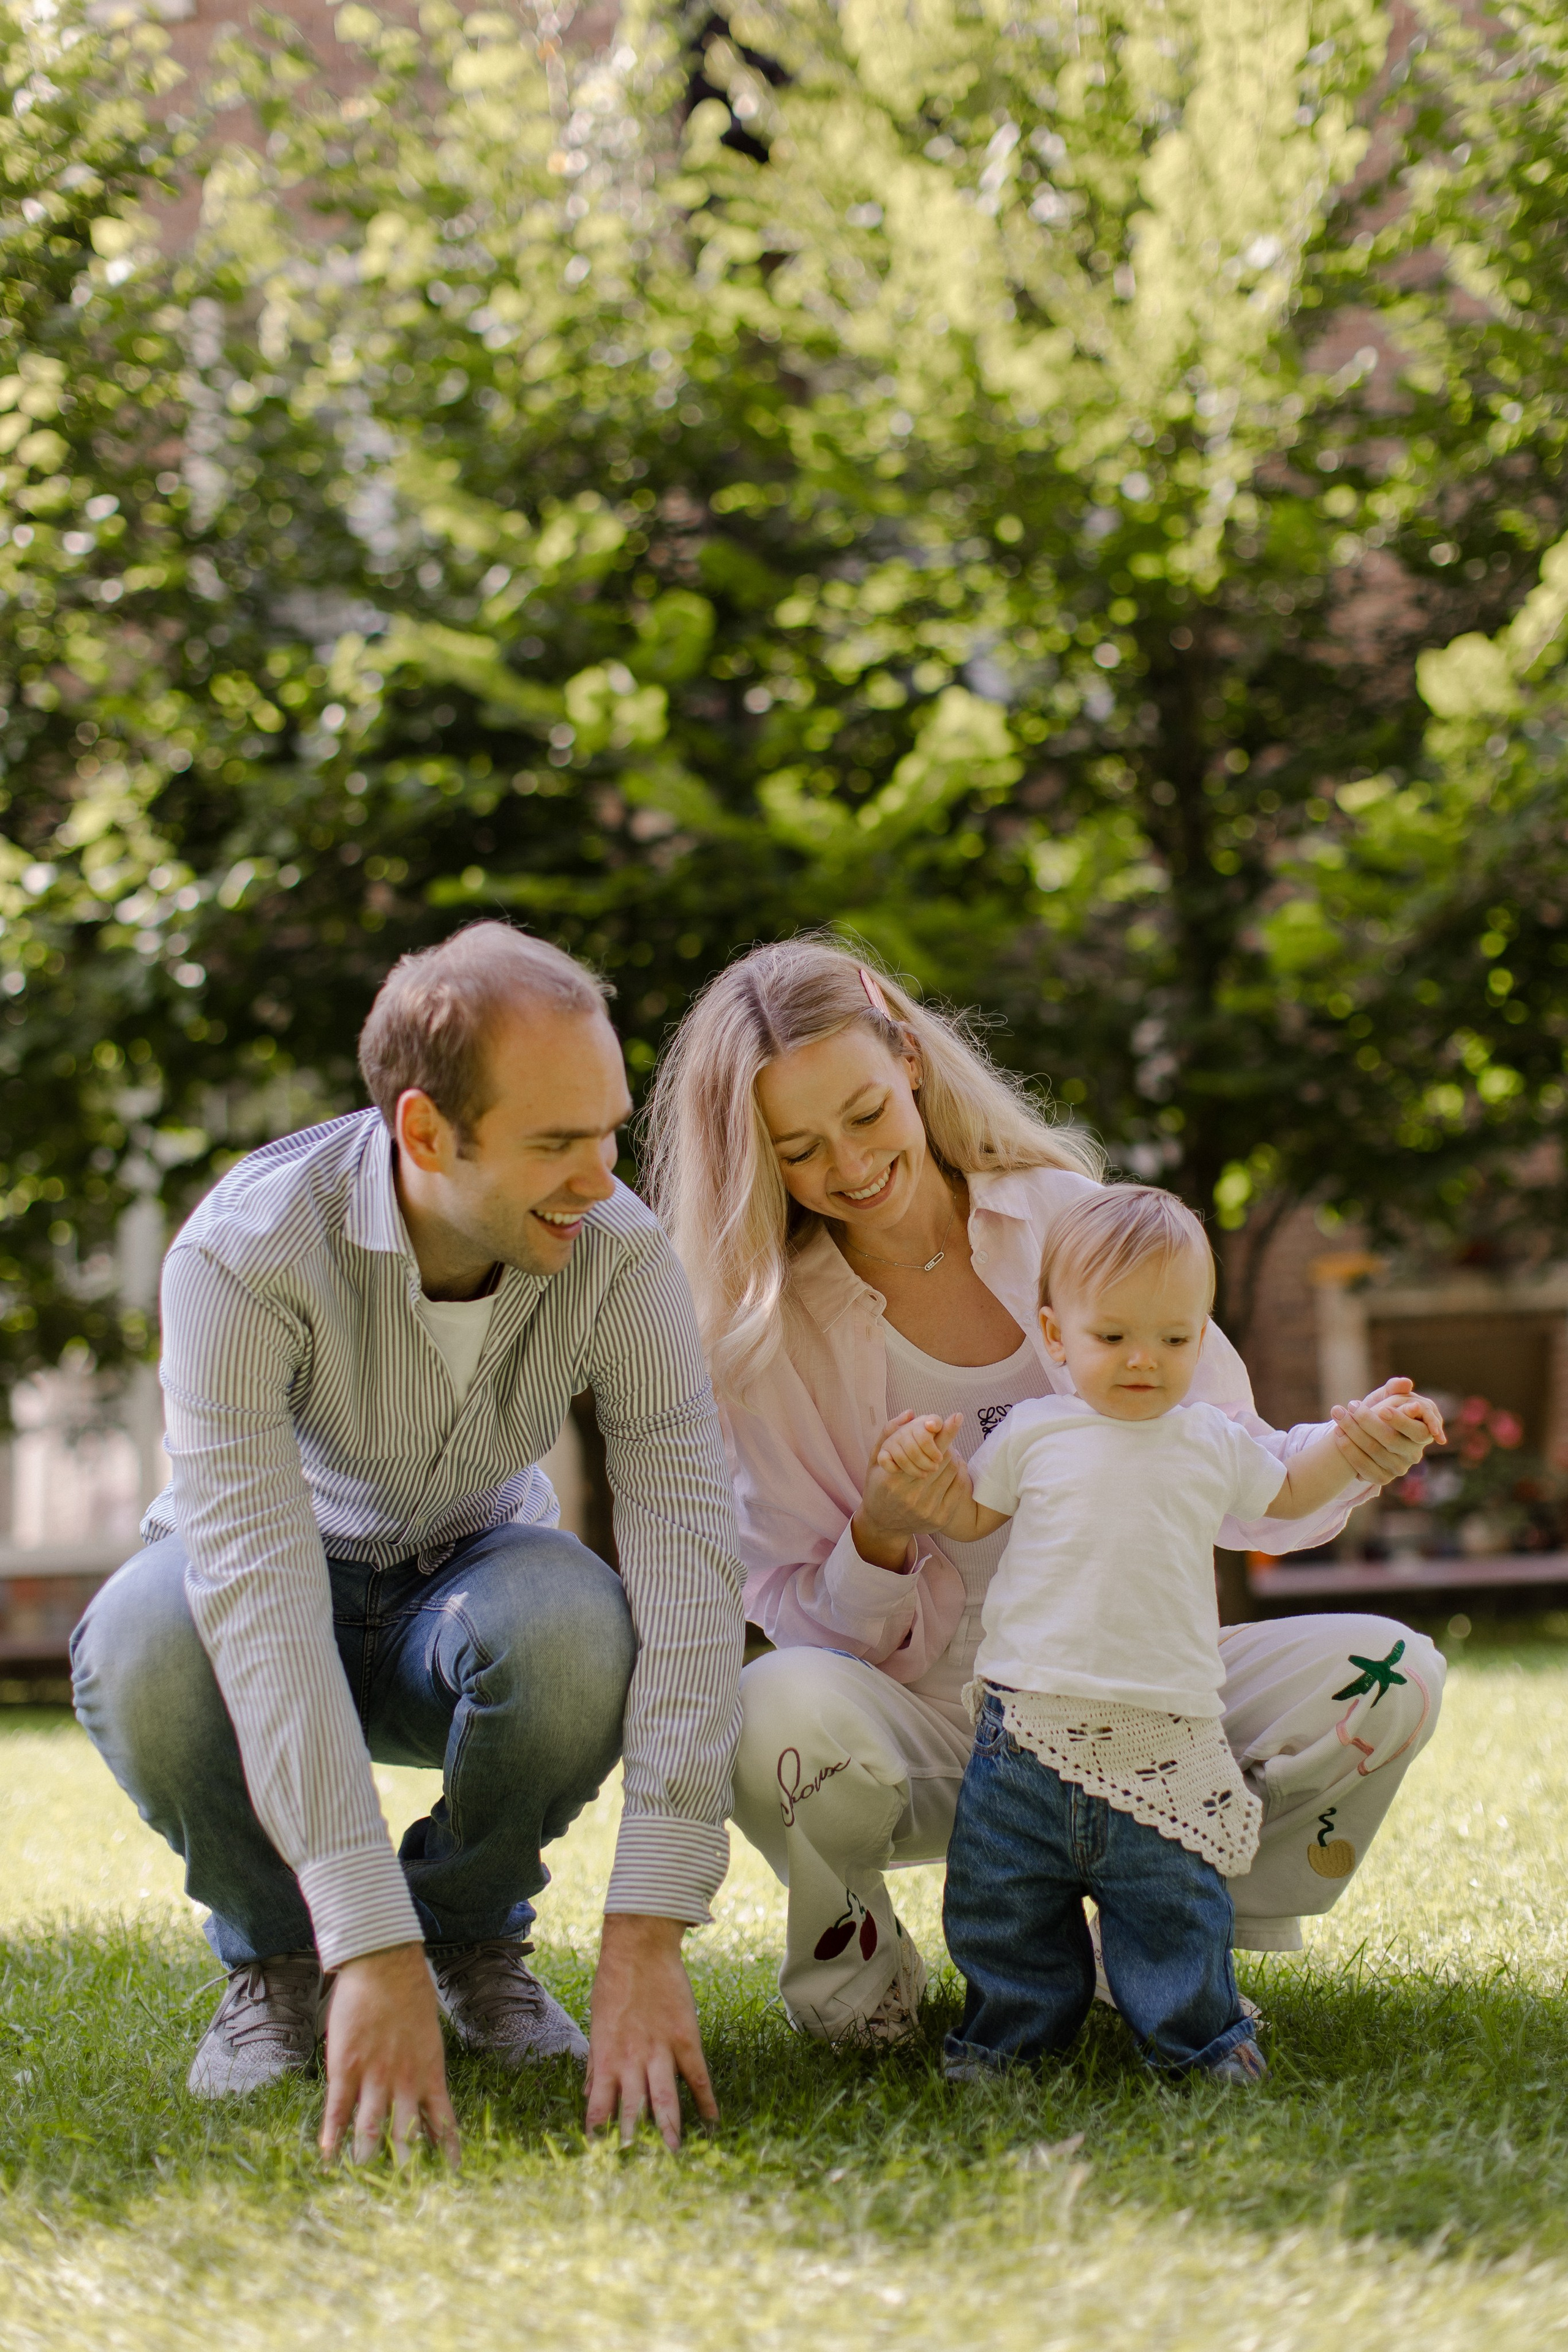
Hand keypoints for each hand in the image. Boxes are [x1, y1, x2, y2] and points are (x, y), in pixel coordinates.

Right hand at [319, 1941, 459, 2167]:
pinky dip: (333, 2135)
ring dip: (368, 2154)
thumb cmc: (410, 1994)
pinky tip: (329, 2156)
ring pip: (372, 2127)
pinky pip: (339, 2108)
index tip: (452, 2175)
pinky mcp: (346, 2066)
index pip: (442, 2120)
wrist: (385, 1964)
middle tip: (405, 2191)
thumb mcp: (428, 2035)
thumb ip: (423, 2065)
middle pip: (407, 2133)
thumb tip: (425, 2089)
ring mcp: (374, 2074)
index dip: (446, 2149)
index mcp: (430, 2072)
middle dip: (406, 2164)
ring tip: (365, 2177)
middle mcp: (405, 2080)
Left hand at [585, 1913, 716, 2150]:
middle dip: (635, 2140)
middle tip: (638, 2169)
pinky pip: (696, 2075)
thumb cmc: (613, 1982)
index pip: (599, 2103)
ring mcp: (660, 2048)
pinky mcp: (685, 2037)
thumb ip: (595, 2062)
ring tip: (673, 2156)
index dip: (598, 2131)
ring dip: (668, 2128)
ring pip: (665, 2097)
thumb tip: (587, 2095)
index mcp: (606, 2055)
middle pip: (633, 2107)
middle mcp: (631, 2058)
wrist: (640, 1947)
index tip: (598, 2157)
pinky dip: (705, 2099)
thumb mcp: (596, 2023)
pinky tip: (712, 2120)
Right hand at [875, 1413, 973, 1532]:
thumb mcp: (875, 1461)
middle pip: (943, 1458)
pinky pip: (958, 1487)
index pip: (926, 1450)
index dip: (945, 1432)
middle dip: (946, 1444)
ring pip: (952, 1471)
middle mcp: (911, 1495)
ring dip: (952, 1458)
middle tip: (944, 1439)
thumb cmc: (879, 1487)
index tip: (957, 1417)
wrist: (883, 1525)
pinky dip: (958, 1474)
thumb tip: (910, 1413)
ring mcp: (927, 1509)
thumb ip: (888, 1434)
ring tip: (943, 1456)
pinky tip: (950, 1471)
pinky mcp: (940, 1519)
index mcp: (893, 1479)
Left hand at [1330, 1378, 1445, 1486]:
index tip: (1381, 1409)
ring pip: (1374, 1451)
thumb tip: (1405, 1383)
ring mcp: (1398, 1469)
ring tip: (1338, 1414)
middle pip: (1391, 1439)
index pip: (1416, 1430)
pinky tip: (1338, 1434)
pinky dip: (1349, 1449)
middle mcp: (1413, 1454)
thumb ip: (1395, 1389)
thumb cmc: (1382, 1411)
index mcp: (1422, 1434)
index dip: (1400, 1420)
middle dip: (1367, 1421)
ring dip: (1353, 1431)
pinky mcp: (1382, 1478)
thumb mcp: (1388, 1397)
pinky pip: (1364, 1467)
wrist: (1367, 1434)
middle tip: (1350, 1404)